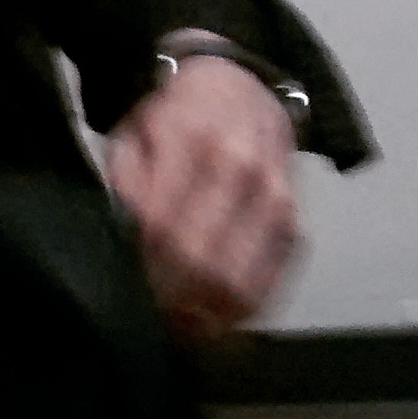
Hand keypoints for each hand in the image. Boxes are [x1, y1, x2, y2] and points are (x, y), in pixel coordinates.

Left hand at [102, 44, 299, 341]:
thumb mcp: (131, 135)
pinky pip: (273, 280)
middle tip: (149, 320)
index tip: (125, 294)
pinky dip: (242, 308)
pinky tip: (215, 318)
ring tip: (178, 329)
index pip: (163, 228)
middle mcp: (241, 173)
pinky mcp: (295, 220)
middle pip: (204, 263)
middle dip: (171, 302)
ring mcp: (275, 198)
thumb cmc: (172, 118)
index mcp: (190, 146)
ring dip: (207, 317)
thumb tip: (122, 243)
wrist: (239, 88)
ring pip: (242, 282)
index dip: (144, 271)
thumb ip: (125, 186)